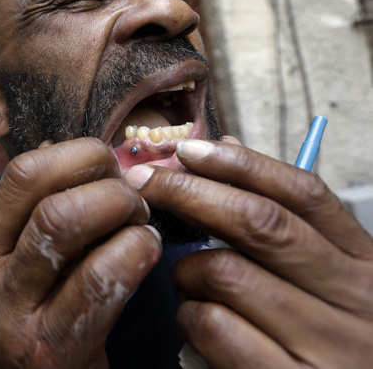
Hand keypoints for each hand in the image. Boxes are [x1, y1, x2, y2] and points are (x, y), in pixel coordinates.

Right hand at [0, 138, 161, 368]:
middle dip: (99, 173)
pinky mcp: (47, 347)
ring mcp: (7, 310)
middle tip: (130, 192)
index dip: (78, 155)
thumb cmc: (42, 311)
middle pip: (36, 183)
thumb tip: (76, 151)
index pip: (23, 168)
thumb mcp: (21, 256)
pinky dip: (134, 249)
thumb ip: (38, 208)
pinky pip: (97, 278)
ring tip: (140, 220)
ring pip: (60, 220)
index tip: (110, 168)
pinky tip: (147, 250)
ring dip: (117, 207)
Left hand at [126, 139, 372, 367]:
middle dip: (190, 192)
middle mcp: (356, 301)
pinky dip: (188, 313)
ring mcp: (327, 346)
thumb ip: (284, 218)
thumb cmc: (326, 334)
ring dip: (185, 269)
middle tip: (144, 182)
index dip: (241, 164)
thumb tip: (227, 147)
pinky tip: (194, 318)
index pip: (303, 193)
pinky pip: (212, 325)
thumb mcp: (327, 277)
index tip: (188, 150)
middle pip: (260, 223)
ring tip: (187, 280)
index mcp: (366, 264)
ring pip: (224, 272)